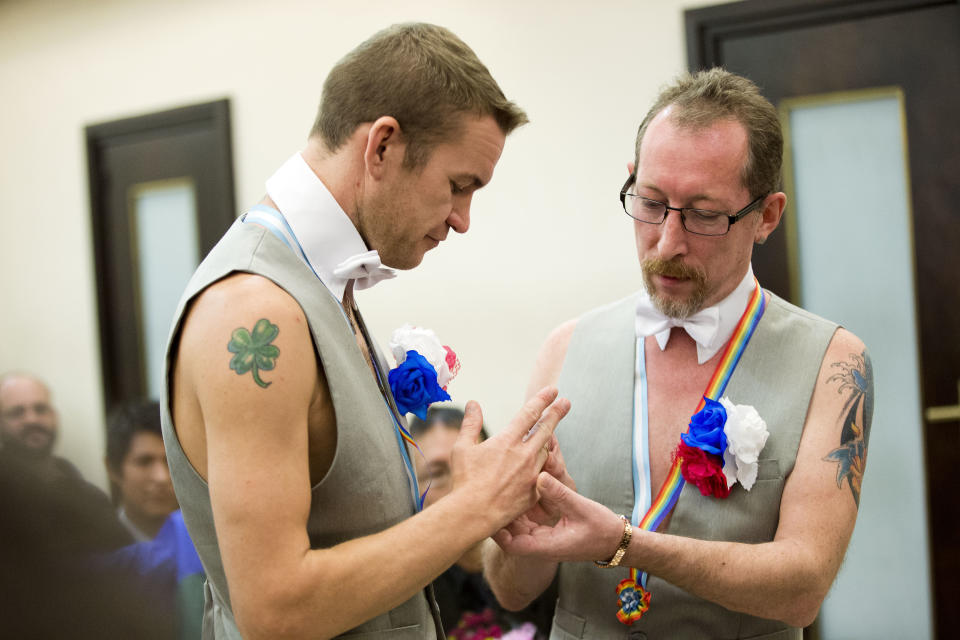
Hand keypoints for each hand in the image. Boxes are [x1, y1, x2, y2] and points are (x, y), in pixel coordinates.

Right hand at [449, 387, 570, 534]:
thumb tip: (474, 403)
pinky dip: (542, 466)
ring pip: (545, 451)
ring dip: (547, 441)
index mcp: (507, 441)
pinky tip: (540, 464)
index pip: (529, 414)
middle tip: (566, 403)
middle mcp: (524, 454)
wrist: (473, 513)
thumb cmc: (465, 481)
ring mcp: (532, 473)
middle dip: (556, 413)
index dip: (542, 400)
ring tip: (549, 433)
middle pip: (546, 429)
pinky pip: (543, 474)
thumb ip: (471, 424)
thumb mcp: (463, 448)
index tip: (552, 390)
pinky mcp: (534, 491)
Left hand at [493, 472, 623, 562]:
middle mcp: (541, 544)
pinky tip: (519, 489)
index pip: (512, 545)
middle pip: (510, 533)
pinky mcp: (547, 531)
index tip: (489, 513)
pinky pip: (528, 521)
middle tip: (490, 492)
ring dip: (511, 509)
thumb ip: (559, 493)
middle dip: (500, 515)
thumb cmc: (601, 529)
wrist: (615, 540)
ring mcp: (543, 539)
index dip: (497, 532)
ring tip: (500, 488)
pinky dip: (523, 507)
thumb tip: (539, 476)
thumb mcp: (581, 508)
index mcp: (547, 545)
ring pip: (518, 526)